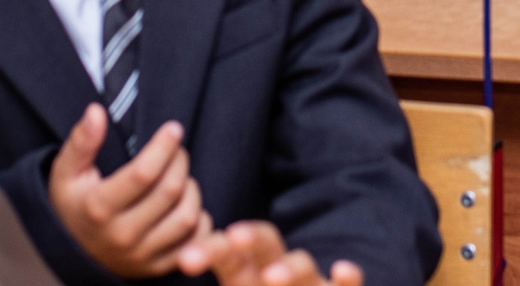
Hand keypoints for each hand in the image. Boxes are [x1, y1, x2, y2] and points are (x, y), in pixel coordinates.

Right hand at [49, 106, 208, 277]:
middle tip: (177, 149)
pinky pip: (193, 242)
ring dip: (191, 189)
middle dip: (180, 162)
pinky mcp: (156, 268)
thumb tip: (96, 111)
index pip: (143, 174)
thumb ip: (81, 141)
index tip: (174, 128)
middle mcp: (121, 236)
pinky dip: (199, 220)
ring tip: (180, 176)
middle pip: (169, 192)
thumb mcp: (66, 172)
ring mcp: (141, 256)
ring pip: (187, 217)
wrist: (73, 252)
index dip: (163, 147)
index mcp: (98, 209)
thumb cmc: (73, 204)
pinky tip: (185, 203)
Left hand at [178, 220, 361, 285]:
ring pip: (302, 265)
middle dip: (249, 238)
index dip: (208, 250)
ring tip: (272, 277)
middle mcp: (277, 273)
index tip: (187, 261)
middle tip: (232, 239)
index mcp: (246, 274)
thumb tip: (172, 280)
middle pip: (264, 243)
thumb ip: (220, 280)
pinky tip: (343, 269)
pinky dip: (347, 280)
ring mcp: (308, 285)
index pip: (226, 251)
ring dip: (289, 268)